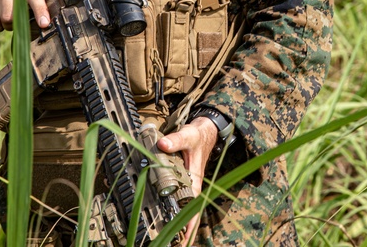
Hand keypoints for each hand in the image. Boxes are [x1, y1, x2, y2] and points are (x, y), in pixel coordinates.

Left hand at [157, 118, 218, 244]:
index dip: (188, 228)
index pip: (193, 211)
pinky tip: (168, 225)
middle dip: (182, 235)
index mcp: (195, 182)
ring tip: (169, 243)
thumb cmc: (199, 136)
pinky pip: (178, 204)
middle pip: (188, 218)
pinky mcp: (181, 183)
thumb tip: (163, 144)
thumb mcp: (188, 136)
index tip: (182, 242)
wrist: (204, 131)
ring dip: (178, 228)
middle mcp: (192, 188)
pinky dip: (175, 216)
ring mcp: (187, 187)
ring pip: (183, 213)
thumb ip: (176, 140)